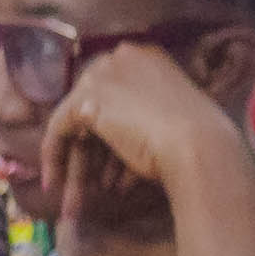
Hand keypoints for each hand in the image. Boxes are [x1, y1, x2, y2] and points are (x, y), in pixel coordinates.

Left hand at [37, 40, 244, 239]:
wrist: (201, 148)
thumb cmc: (198, 140)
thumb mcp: (169, 119)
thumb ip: (139, 118)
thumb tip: (110, 148)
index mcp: (145, 57)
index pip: (113, 92)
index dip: (106, 131)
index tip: (103, 160)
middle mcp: (120, 57)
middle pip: (92, 107)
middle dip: (90, 151)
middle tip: (87, 181)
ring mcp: (102, 75)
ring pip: (76, 123)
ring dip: (76, 164)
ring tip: (73, 198)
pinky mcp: (86, 100)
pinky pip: (59, 129)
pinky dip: (54, 157)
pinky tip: (53, 184)